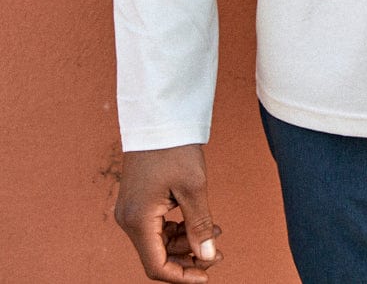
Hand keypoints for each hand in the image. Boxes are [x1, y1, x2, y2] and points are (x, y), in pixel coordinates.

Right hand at [114, 144, 223, 280]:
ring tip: (215, 231)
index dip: (182, 276)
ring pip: (158, 242)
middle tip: (218, 251)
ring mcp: (131, 210)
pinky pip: (156, 227)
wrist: (158, 117)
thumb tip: (208, 256)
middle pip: (158, 255)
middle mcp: (129, 220)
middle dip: (188, 257)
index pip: (157, 266)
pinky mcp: (137, 201)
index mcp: (139, 221)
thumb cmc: (176, 149)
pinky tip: (199, 221)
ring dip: (185, 242)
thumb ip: (200, 225)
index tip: (207, 274)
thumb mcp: (194, 187)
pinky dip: (177, 229)